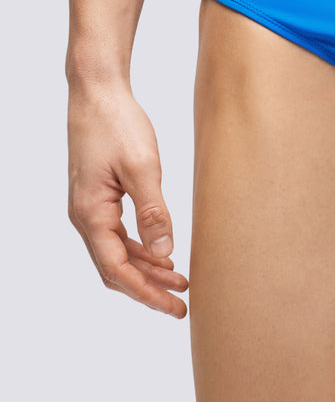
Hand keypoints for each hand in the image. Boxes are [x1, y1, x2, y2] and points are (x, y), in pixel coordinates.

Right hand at [67, 82, 188, 316]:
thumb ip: (154, 211)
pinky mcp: (100, 198)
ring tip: (180, 282)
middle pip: (115, 269)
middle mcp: (85, 217)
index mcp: (92, 214)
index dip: (147, 293)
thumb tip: (165, 251)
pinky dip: (141, 249)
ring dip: (147, 270)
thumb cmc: (117, 124)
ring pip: (117, 254)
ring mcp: (90, 208)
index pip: (118, 270)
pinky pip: (118, 236)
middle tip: (181, 305)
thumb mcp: (143, 167)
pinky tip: (163, 254)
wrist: (97, 93)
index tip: (174, 308)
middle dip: (147, 289)